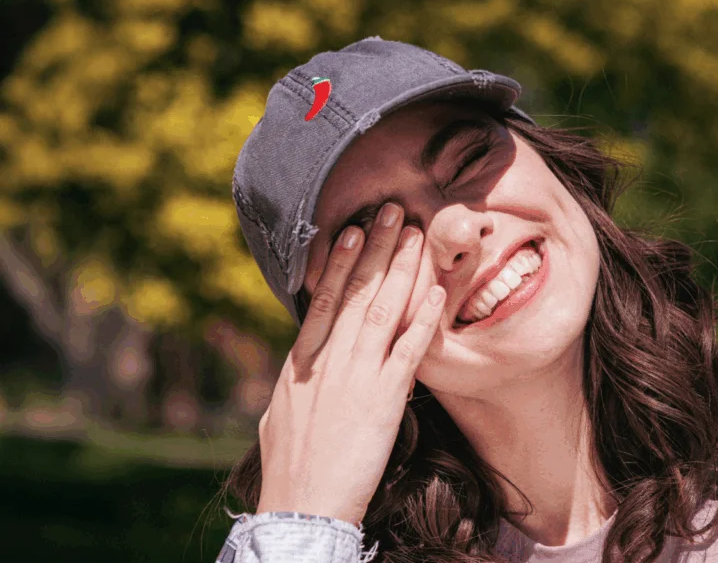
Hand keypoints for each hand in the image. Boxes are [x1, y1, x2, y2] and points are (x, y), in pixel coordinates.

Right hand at [255, 202, 444, 524]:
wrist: (301, 507)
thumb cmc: (288, 470)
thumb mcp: (279, 417)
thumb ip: (293, 385)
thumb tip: (297, 368)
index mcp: (301, 364)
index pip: (322, 300)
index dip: (341, 263)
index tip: (353, 230)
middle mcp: (328, 361)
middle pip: (353, 293)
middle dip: (375, 249)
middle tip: (392, 211)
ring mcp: (356, 377)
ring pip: (381, 310)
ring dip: (400, 269)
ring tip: (414, 233)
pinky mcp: (383, 400)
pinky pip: (408, 351)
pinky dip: (423, 320)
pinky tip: (437, 291)